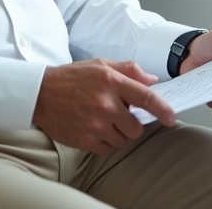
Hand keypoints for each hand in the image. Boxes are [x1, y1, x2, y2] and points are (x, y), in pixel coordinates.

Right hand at [33, 58, 175, 153]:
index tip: (171, 117)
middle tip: (119, 114)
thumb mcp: (100, 64)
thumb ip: (128, 69)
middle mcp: (105, 104)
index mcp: (111, 81)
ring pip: (124, 139)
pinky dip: (106, 141)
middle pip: (137, 126)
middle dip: (132, 123)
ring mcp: (95, 124)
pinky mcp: (86, 139)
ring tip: (103, 119)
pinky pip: (109, 147)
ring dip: (119, 133)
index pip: (146, 98)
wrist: (41, 94)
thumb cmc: (71, 78)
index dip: (163, 110)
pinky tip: (94, 127)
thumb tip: (152, 80)